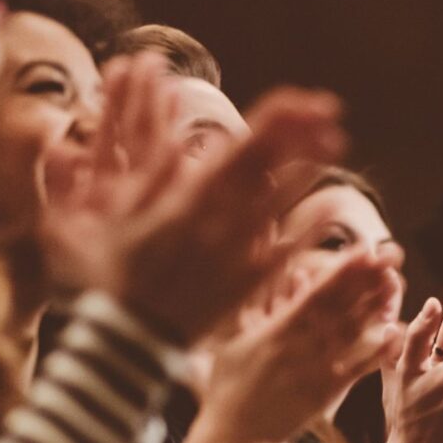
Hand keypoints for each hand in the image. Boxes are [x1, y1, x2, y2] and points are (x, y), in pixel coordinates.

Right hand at [49, 53, 347, 343]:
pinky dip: (310, 230)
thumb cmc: (108, 277)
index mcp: (189, 199)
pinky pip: (286, 253)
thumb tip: (171, 142)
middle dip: (302, 135)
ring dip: (310, 171)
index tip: (305, 100)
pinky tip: (329, 211)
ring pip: (283, 205)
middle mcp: (220, 223)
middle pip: (271, 170)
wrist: (126, 342)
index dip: (279, 121)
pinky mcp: (247, 285)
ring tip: (334, 144)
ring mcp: (237, 255)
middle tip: (331, 112)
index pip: (243, 148)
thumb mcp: (107, 218)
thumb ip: (141, 177)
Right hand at [182, 244, 404, 442]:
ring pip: (351, 334)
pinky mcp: (326, 394)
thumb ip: (258, 303)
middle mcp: (299, 347)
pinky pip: (356, 369)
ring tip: (396, 284)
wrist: (235, 436)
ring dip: (375, 308)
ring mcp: (315, 370)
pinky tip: (395, 332)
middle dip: (365, 281)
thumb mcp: (234, 337)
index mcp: (276, 331)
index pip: (314, 295)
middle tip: (391, 257)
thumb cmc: (230, 384)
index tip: (363, 250)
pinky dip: (376, 351)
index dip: (340, 272)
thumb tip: (283, 271)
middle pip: (339, 308)